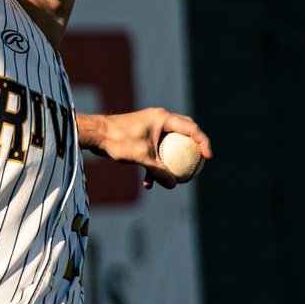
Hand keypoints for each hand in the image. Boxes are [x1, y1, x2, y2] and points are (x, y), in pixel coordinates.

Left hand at [77, 107, 212, 190]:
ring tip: (177, 179)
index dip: (203, 142)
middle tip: (199, 163)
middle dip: (192, 150)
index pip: (191, 128)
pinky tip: (148, 184)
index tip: (208, 158)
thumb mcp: (142, 157)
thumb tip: (173, 185)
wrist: (96, 135)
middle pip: (184, 134)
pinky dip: (154, 166)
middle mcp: (160, 120)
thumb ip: (159, 171)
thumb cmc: (118, 140)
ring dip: (171, 162)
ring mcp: (152, 128)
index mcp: (163, 118)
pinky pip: (155, 152)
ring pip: (169, 146)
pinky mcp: (143, 137)